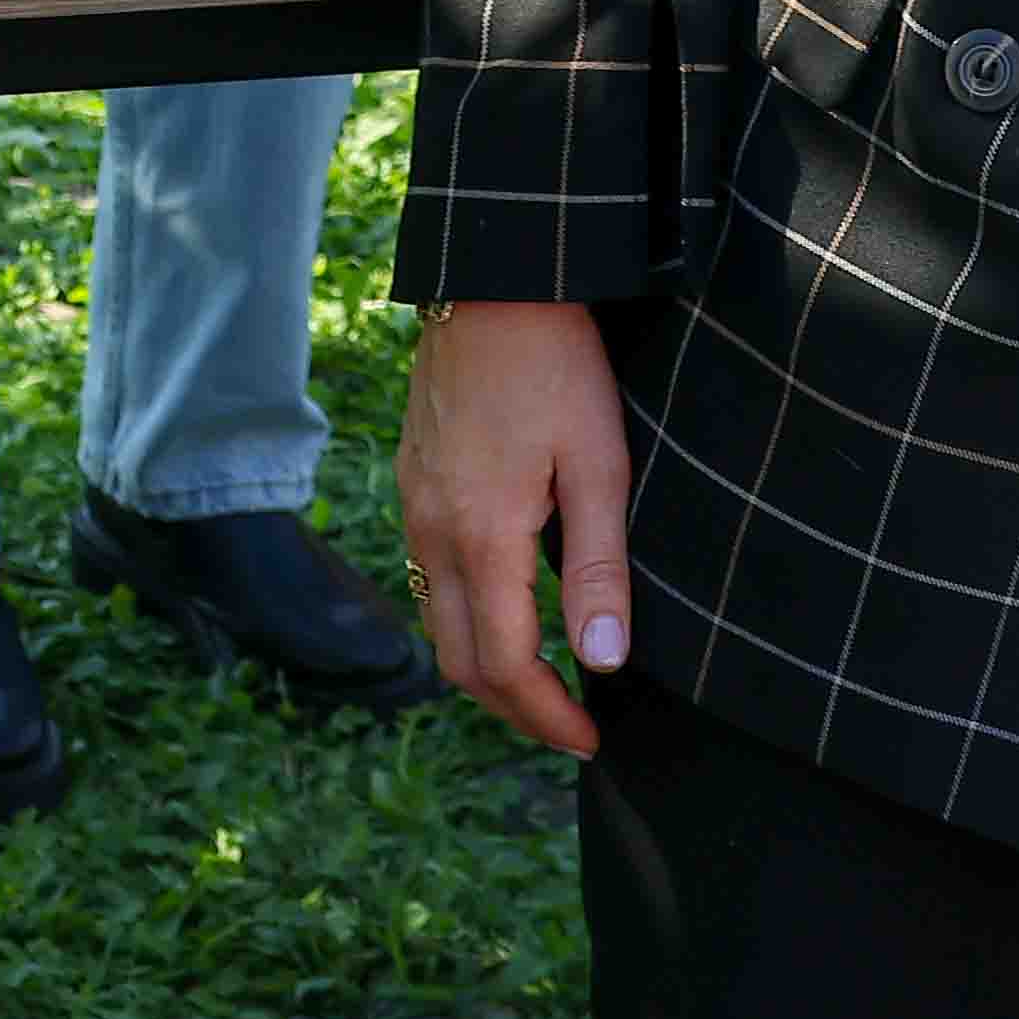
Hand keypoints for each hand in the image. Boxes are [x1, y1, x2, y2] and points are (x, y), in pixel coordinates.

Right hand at [398, 299, 634, 757]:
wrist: (495, 282)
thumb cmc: (558, 366)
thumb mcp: (599, 465)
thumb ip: (599, 569)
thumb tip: (605, 660)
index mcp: (480, 535)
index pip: (504, 664)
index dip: (546, 715)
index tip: (591, 736)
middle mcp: (432, 531)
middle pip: (458, 661)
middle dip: (513, 708)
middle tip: (571, 723)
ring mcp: (414, 506)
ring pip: (435, 623)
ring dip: (485, 668)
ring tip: (544, 679)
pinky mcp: (413, 483)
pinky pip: (426, 578)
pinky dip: (464, 619)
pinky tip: (508, 608)